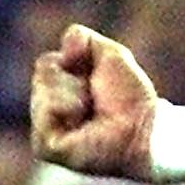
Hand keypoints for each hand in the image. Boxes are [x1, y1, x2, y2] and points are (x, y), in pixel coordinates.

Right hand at [30, 24, 156, 178]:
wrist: (141, 128)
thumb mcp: (110, 55)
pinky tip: (82, 120)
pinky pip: (47, 107)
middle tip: (96, 99)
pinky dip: (69, 106)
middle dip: (76, 77)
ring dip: (75, 92)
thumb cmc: (130, 98)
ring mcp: (44, 130)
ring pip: (43, 86)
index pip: (46, 62)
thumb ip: (82, 38)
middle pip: (43, 70)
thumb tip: (63, 46)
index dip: (76, 61)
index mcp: (58, 91)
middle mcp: (47, 111)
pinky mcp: (44, 146)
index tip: (96, 77)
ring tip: (91, 113)